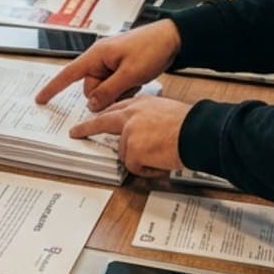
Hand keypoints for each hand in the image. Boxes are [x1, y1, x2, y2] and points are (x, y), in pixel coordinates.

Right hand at [36, 19, 181, 113]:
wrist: (173, 38)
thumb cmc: (152, 47)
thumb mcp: (130, 73)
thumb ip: (109, 90)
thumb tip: (92, 104)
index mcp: (97, 55)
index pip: (69, 74)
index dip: (53, 88)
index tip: (41, 99)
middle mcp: (100, 58)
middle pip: (91, 88)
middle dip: (105, 94)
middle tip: (125, 86)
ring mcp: (110, 63)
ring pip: (104, 89)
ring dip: (117, 92)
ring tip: (135, 81)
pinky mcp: (120, 67)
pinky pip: (115, 86)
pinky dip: (124, 88)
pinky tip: (137, 81)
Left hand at [72, 95, 190, 177]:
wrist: (196, 132)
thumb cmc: (189, 125)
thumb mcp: (166, 111)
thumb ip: (148, 119)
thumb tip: (143, 133)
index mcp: (141, 104)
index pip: (117, 109)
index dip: (106, 116)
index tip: (95, 117)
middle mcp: (131, 114)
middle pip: (103, 121)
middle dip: (87, 128)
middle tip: (76, 132)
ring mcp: (129, 131)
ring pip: (126, 153)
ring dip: (140, 159)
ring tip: (161, 154)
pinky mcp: (131, 149)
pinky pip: (135, 167)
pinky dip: (148, 169)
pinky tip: (161, 161)